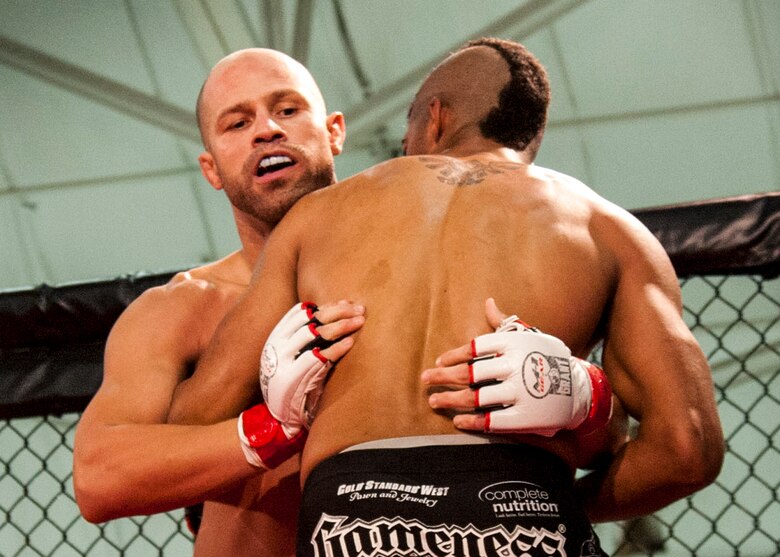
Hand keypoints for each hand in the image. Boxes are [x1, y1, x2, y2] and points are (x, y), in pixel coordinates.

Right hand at [261, 301, 364, 435]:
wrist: (277, 413)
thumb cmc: (293, 380)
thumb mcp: (294, 353)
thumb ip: (311, 334)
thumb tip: (343, 306)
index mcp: (277, 335)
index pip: (302, 311)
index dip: (326, 305)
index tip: (346, 303)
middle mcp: (278, 344)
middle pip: (311, 318)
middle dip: (338, 311)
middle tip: (360, 310)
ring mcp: (284, 360)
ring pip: (314, 333)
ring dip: (341, 325)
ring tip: (360, 322)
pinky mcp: (293, 377)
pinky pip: (317, 357)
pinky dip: (336, 349)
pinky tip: (350, 343)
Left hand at [422, 298, 610, 435]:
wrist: (580, 389)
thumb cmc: (547, 358)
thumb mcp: (530, 336)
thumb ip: (505, 323)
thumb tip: (488, 302)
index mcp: (514, 343)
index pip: (474, 347)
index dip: (453, 354)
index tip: (439, 360)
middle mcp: (514, 366)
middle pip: (469, 372)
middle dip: (443, 376)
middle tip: (425, 379)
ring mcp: (519, 392)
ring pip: (475, 397)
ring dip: (450, 399)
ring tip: (434, 401)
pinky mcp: (524, 417)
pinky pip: (492, 421)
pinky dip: (472, 422)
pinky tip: (457, 421)